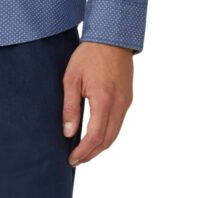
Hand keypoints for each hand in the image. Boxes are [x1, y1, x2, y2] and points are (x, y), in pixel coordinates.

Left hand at [62, 41, 133, 165]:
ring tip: (84, 151)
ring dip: (100, 146)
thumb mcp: (71, 79)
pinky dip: (108, 134)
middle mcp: (119, 104)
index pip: (95, 137)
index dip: (83, 152)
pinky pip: (119, 123)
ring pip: (115, 133)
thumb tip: (68, 132)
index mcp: (104, 100)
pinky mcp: (128, 98)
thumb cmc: (89, 55)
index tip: (72, 159)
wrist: (112, 38)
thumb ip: (70, 107)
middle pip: (107, 140)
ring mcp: (126, 102)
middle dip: (92, 154)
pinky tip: (96, 134)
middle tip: (76, 160)